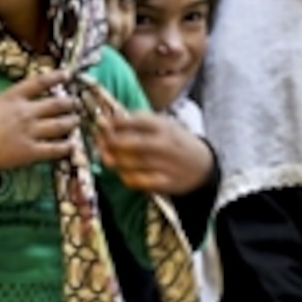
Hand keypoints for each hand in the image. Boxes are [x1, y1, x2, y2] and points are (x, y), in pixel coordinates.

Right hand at [0, 70, 78, 174]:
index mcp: (13, 97)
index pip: (40, 83)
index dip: (56, 77)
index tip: (67, 75)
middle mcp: (26, 112)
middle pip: (55, 104)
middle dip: (69, 103)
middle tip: (76, 103)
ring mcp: (31, 131)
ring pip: (59, 125)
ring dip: (71, 122)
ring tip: (77, 121)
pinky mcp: (31, 151)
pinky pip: (54, 148)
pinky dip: (65, 147)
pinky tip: (73, 146)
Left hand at [95, 112, 214, 194]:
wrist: (202, 165)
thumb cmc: (175, 141)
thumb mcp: (162, 124)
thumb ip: (137, 121)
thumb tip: (108, 119)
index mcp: (162, 126)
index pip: (132, 121)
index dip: (112, 122)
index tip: (101, 123)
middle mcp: (163, 144)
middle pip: (129, 143)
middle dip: (109, 142)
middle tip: (100, 142)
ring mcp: (165, 164)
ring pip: (131, 163)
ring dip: (114, 160)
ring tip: (106, 157)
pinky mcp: (165, 183)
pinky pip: (139, 181)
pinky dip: (126, 177)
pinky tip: (121, 172)